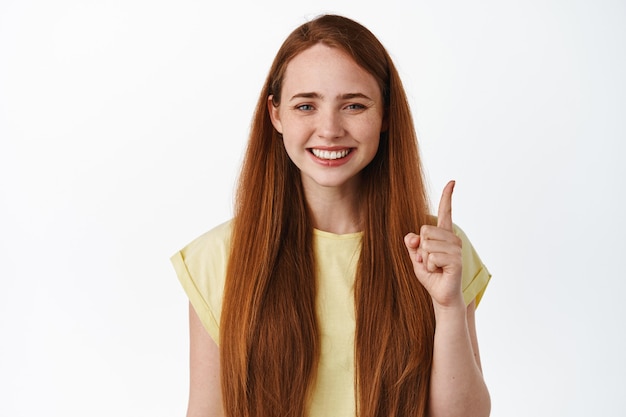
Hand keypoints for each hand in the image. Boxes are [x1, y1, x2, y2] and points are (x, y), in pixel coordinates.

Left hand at [404, 180, 463, 309]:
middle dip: (420, 248)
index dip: (447, 197)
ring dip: (424, 260)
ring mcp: (456, 249)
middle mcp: (452, 239)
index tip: (452, 181)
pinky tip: (439, 272)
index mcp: (443, 235)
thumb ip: (412, 245)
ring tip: (435, 267)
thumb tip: (411, 237)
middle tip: (429, 261)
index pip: (445, 212)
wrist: (441, 295)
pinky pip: (432, 257)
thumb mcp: (416, 258)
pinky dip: (429, 267)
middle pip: (424, 231)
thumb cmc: (431, 275)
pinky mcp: (456, 260)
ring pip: (427, 245)